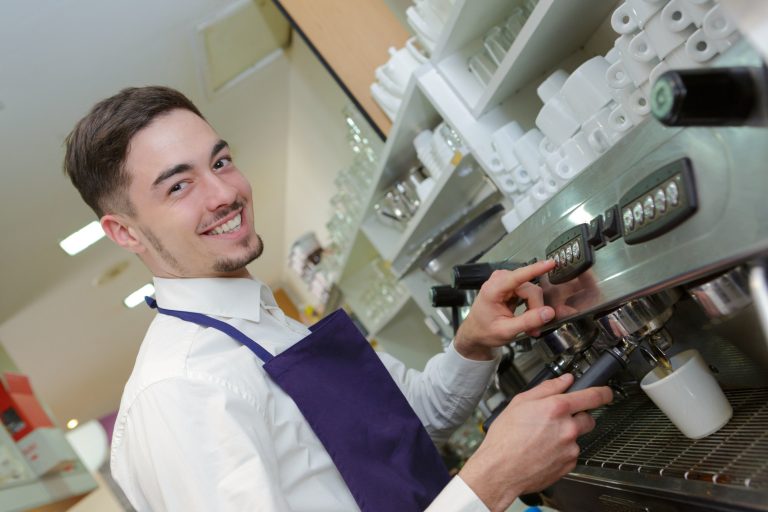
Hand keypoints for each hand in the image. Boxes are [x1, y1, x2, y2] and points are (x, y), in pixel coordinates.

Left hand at [454, 260, 555, 359]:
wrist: (474, 333)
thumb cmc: (485, 332)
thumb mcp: (506, 331)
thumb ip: (528, 321)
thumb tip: (549, 312)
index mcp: (493, 290)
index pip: (518, 276)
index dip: (536, 269)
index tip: (551, 263)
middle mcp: (499, 280)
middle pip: (530, 289)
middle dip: (535, 309)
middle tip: (534, 329)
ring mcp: (505, 280)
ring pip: (532, 291)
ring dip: (534, 309)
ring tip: (530, 327)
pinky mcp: (510, 284)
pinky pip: (528, 292)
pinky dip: (531, 306)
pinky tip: (527, 318)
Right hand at [458, 375, 612, 511]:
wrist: (500, 470)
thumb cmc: (505, 437)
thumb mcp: (520, 402)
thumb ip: (547, 388)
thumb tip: (564, 380)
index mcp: (557, 408)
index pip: (593, 396)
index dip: (603, 392)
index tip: (605, 392)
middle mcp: (568, 428)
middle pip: (588, 418)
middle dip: (578, 416)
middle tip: (557, 419)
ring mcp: (570, 448)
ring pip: (577, 436)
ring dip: (566, 435)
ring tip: (543, 438)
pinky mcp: (569, 464)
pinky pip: (571, 453)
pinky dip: (561, 451)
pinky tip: (543, 450)